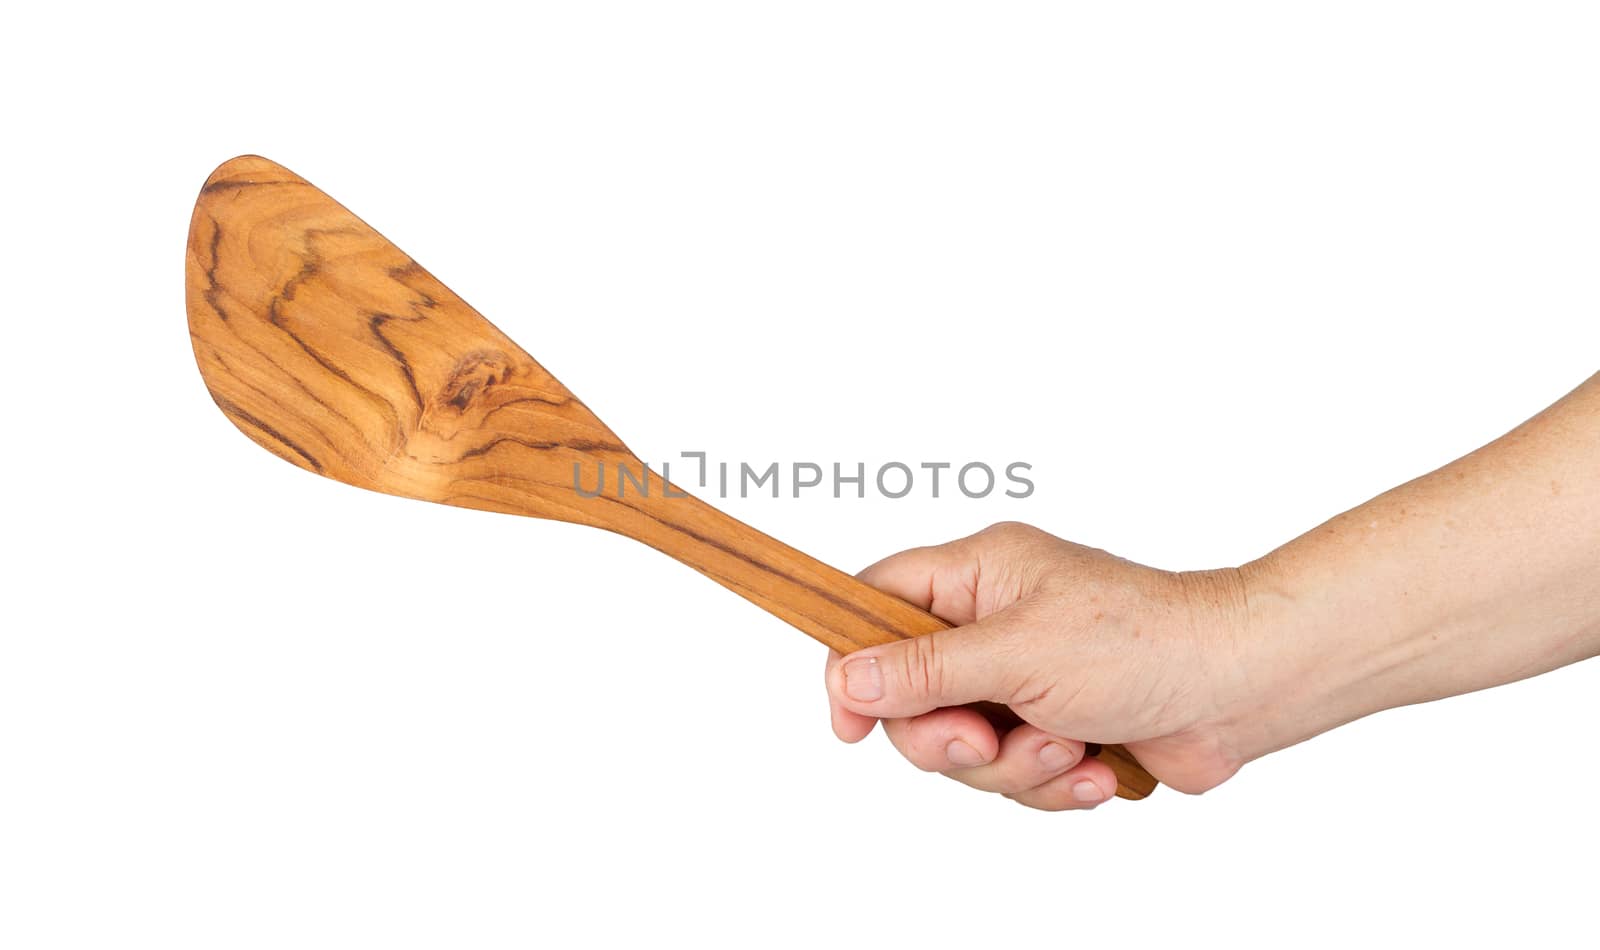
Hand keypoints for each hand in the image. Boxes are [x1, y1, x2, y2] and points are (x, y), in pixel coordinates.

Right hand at [824, 522, 1260, 808]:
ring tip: (1068, 747)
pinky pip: (1014, 774)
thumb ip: (925, 669)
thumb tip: (849, 680)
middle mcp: (993, 623)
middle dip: (949, 736)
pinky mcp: (1055, 727)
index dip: (852, 662)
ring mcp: (1023, 679)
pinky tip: (1096, 767)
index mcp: (977, 575)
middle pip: (911, 695)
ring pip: (964, 747)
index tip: (852, 724)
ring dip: (1014, 765)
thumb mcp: (1016, 651)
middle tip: (982, 740)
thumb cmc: (1143, 640)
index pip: (876, 603)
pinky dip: (1053, 781)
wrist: (1241, 688)